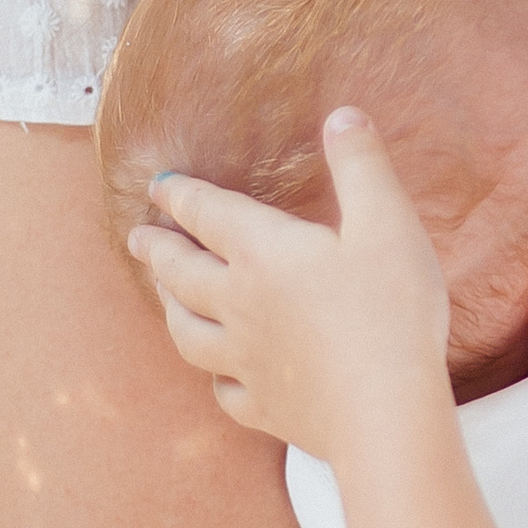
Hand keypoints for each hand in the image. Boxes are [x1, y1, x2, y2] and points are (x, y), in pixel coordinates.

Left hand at [126, 114, 451, 462]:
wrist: (385, 412)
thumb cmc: (389, 311)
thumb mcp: (387, 223)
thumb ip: (361, 166)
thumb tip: (341, 115)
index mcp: (264, 254)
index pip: (208, 214)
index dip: (180, 195)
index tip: (158, 185)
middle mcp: (240, 305)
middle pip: (182, 274)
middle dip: (157, 251)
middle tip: (137, 238)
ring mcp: (247, 362)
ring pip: (188, 334)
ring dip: (170, 309)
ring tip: (164, 297)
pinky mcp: (266, 409)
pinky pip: (225, 393)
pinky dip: (216, 380)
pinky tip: (221, 378)